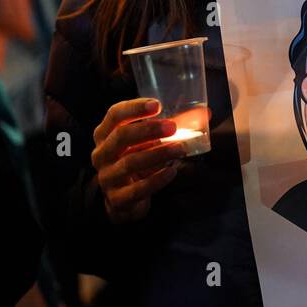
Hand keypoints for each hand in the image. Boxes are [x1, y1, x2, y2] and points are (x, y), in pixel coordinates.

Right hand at [91, 98, 187, 222]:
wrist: (123, 202)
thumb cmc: (136, 162)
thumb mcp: (145, 144)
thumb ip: (167, 128)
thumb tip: (205, 113)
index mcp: (105, 136)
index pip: (114, 115)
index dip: (134, 108)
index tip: (156, 104)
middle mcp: (102, 154)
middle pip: (121, 136)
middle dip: (148, 129)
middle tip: (172, 127)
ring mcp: (107, 177)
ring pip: (130, 162)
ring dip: (158, 154)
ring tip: (180, 149)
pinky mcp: (118, 199)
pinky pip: (138, 188)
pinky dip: (157, 179)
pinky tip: (172, 171)